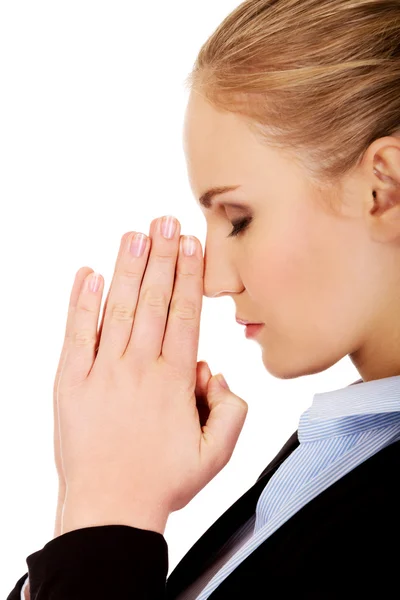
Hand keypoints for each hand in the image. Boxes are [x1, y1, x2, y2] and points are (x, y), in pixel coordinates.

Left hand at [57, 216, 247, 534]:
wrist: (109, 509)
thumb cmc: (161, 481)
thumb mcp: (216, 453)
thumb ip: (230, 408)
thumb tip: (214, 373)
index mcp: (174, 380)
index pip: (185, 313)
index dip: (188, 274)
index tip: (191, 244)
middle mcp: (139, 367)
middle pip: (154, 300)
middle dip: (161, 257)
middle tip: (165, 221)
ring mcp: (102, 372)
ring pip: (119, 308)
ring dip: (128, 268)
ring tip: (135, 234)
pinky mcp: (71, 382)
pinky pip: (77, 334)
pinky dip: (81, 302)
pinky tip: (89, 274)